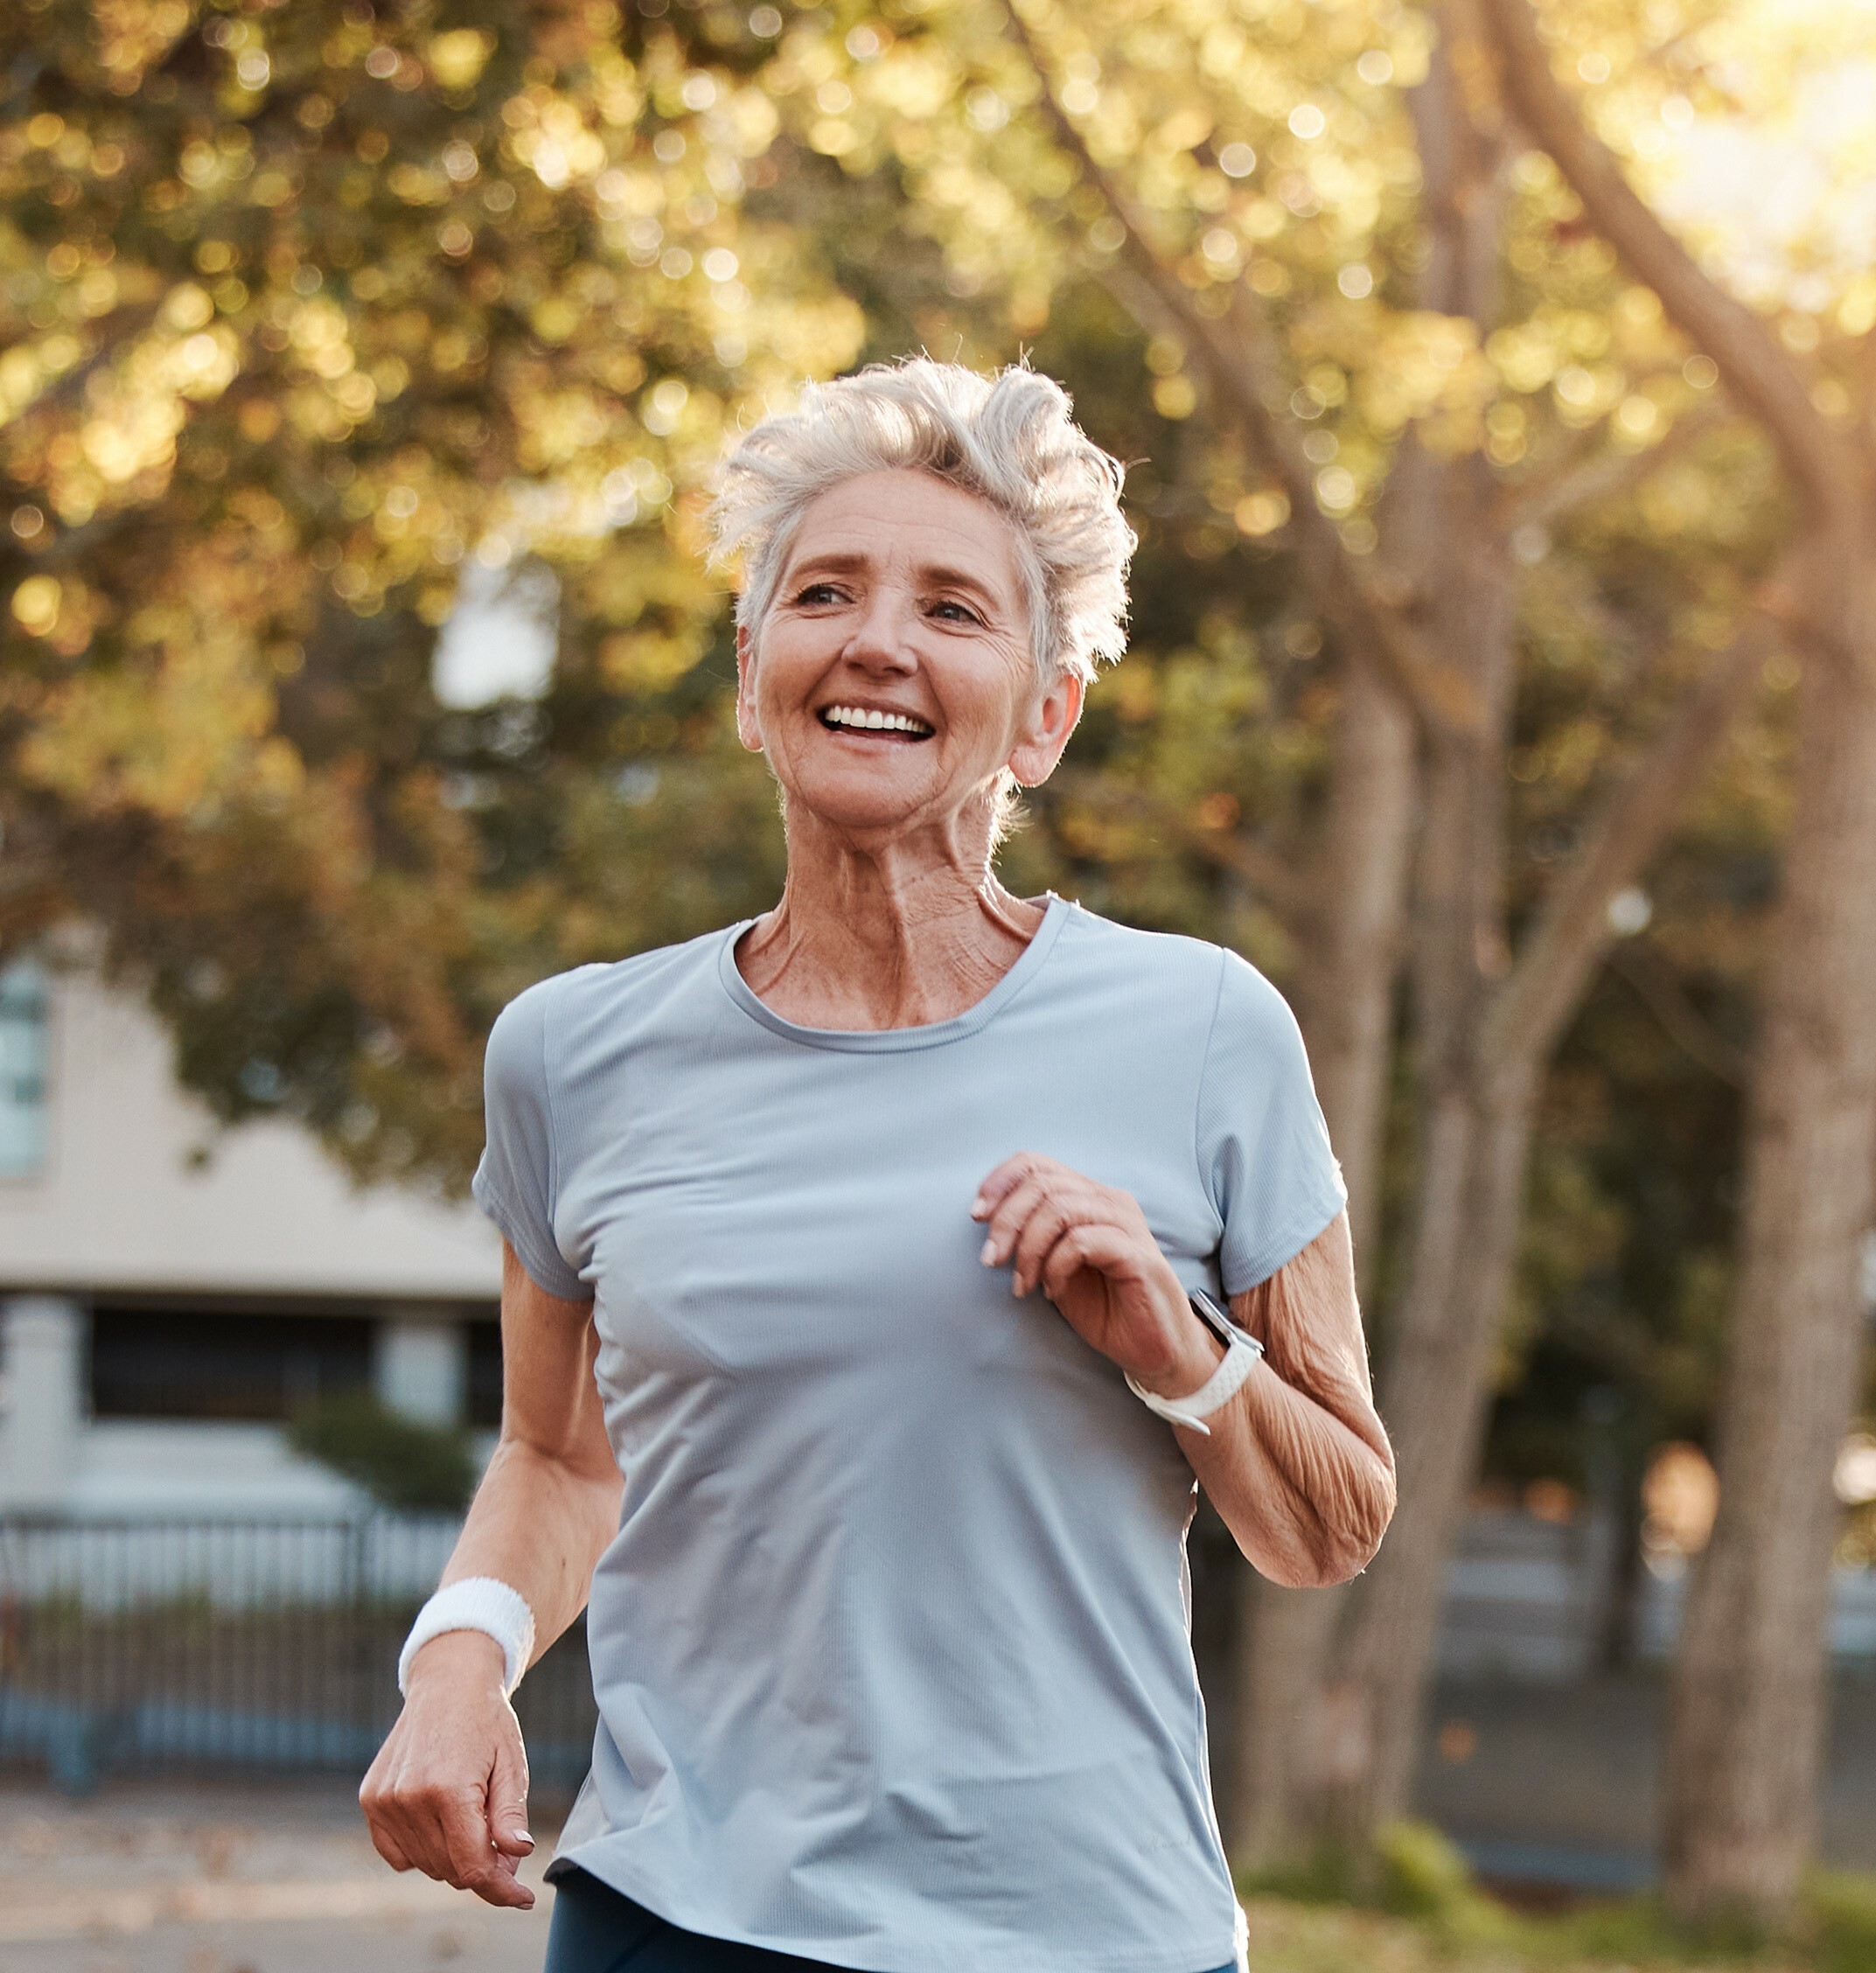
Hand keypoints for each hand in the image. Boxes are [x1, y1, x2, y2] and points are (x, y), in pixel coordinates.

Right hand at [359, 1630, 536, 1909]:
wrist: (447, 1684)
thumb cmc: (487, 1723)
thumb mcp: (512, 1763)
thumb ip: (510, 1814)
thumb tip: (516, 1856)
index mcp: (449, 1789)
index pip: (473, 1866)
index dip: (500, 1889)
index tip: (522, 1899)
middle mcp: (409, 1798)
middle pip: (450, 1869)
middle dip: (482, 1867)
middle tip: (504, 1842)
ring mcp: (384, 1800)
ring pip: (425, 1864)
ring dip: (453, 1856)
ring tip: (474, 1818)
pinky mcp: (370, 1800)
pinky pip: (397, 1854)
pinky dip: (423, 1849)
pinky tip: (441, 1819)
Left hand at [972, 1153, 1220, 1395]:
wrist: (1153, 1351)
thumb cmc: (1105, 1308)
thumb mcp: (1055, 1268)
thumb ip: (1032, 1238)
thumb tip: (987, 1219)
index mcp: (1088, 1196)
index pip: (1036, 1164)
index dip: (999, 1183)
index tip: (976, 1216)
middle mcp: (1108, 1200)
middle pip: (1042, 1183)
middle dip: (1006, 1221)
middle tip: (990, 1260)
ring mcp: (1126, 1224)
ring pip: (1059, 1208)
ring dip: (1028, 1248)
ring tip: (1021, 1284)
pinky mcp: (1137, 1254)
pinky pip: (1081, 1242)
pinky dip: (1054, 1266)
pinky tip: (1051, 1290)